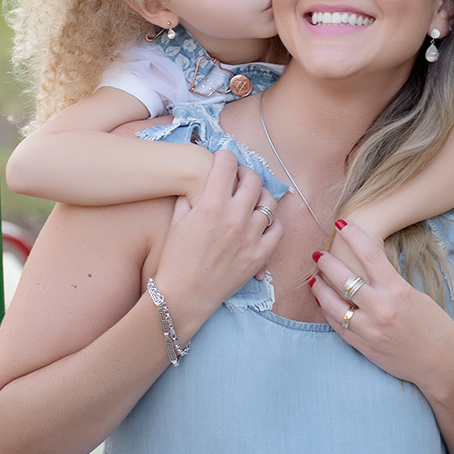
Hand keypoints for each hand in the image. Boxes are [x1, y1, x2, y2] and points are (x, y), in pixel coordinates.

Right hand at [148, 149, 280, 322]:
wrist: (183, 297)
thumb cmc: (175, 260)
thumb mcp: (177, 221)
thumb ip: (191, 197)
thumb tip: (201, 181)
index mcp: (211, 206)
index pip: (227, 165)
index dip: (224, 157)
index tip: (223, 159)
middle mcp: (234, 218)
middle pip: (252, 180)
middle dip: (245, 173)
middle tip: (239, 178)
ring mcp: (250, 238)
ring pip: (269, 202)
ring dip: (259, 196)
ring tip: (251, 199)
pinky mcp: (260, 256)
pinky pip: (278, 230)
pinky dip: (272, 222)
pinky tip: (261, 222)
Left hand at [309, 219, 453, 386]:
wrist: (443, 366)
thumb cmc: (436, 328)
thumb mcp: (417, 297)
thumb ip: (391, 285)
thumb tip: (369, 270)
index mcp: (397, 291)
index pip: (370, 255)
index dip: (353, 236)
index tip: (341, 224)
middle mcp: (380, 309)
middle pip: (343, 278)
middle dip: (327, 262)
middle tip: (318, 253)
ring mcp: (368, 329)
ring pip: (333, 304)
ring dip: (320, 288)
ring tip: (313, 278)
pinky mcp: (363, 346)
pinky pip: (337, 325)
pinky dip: (328, 311)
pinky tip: (324, 303)